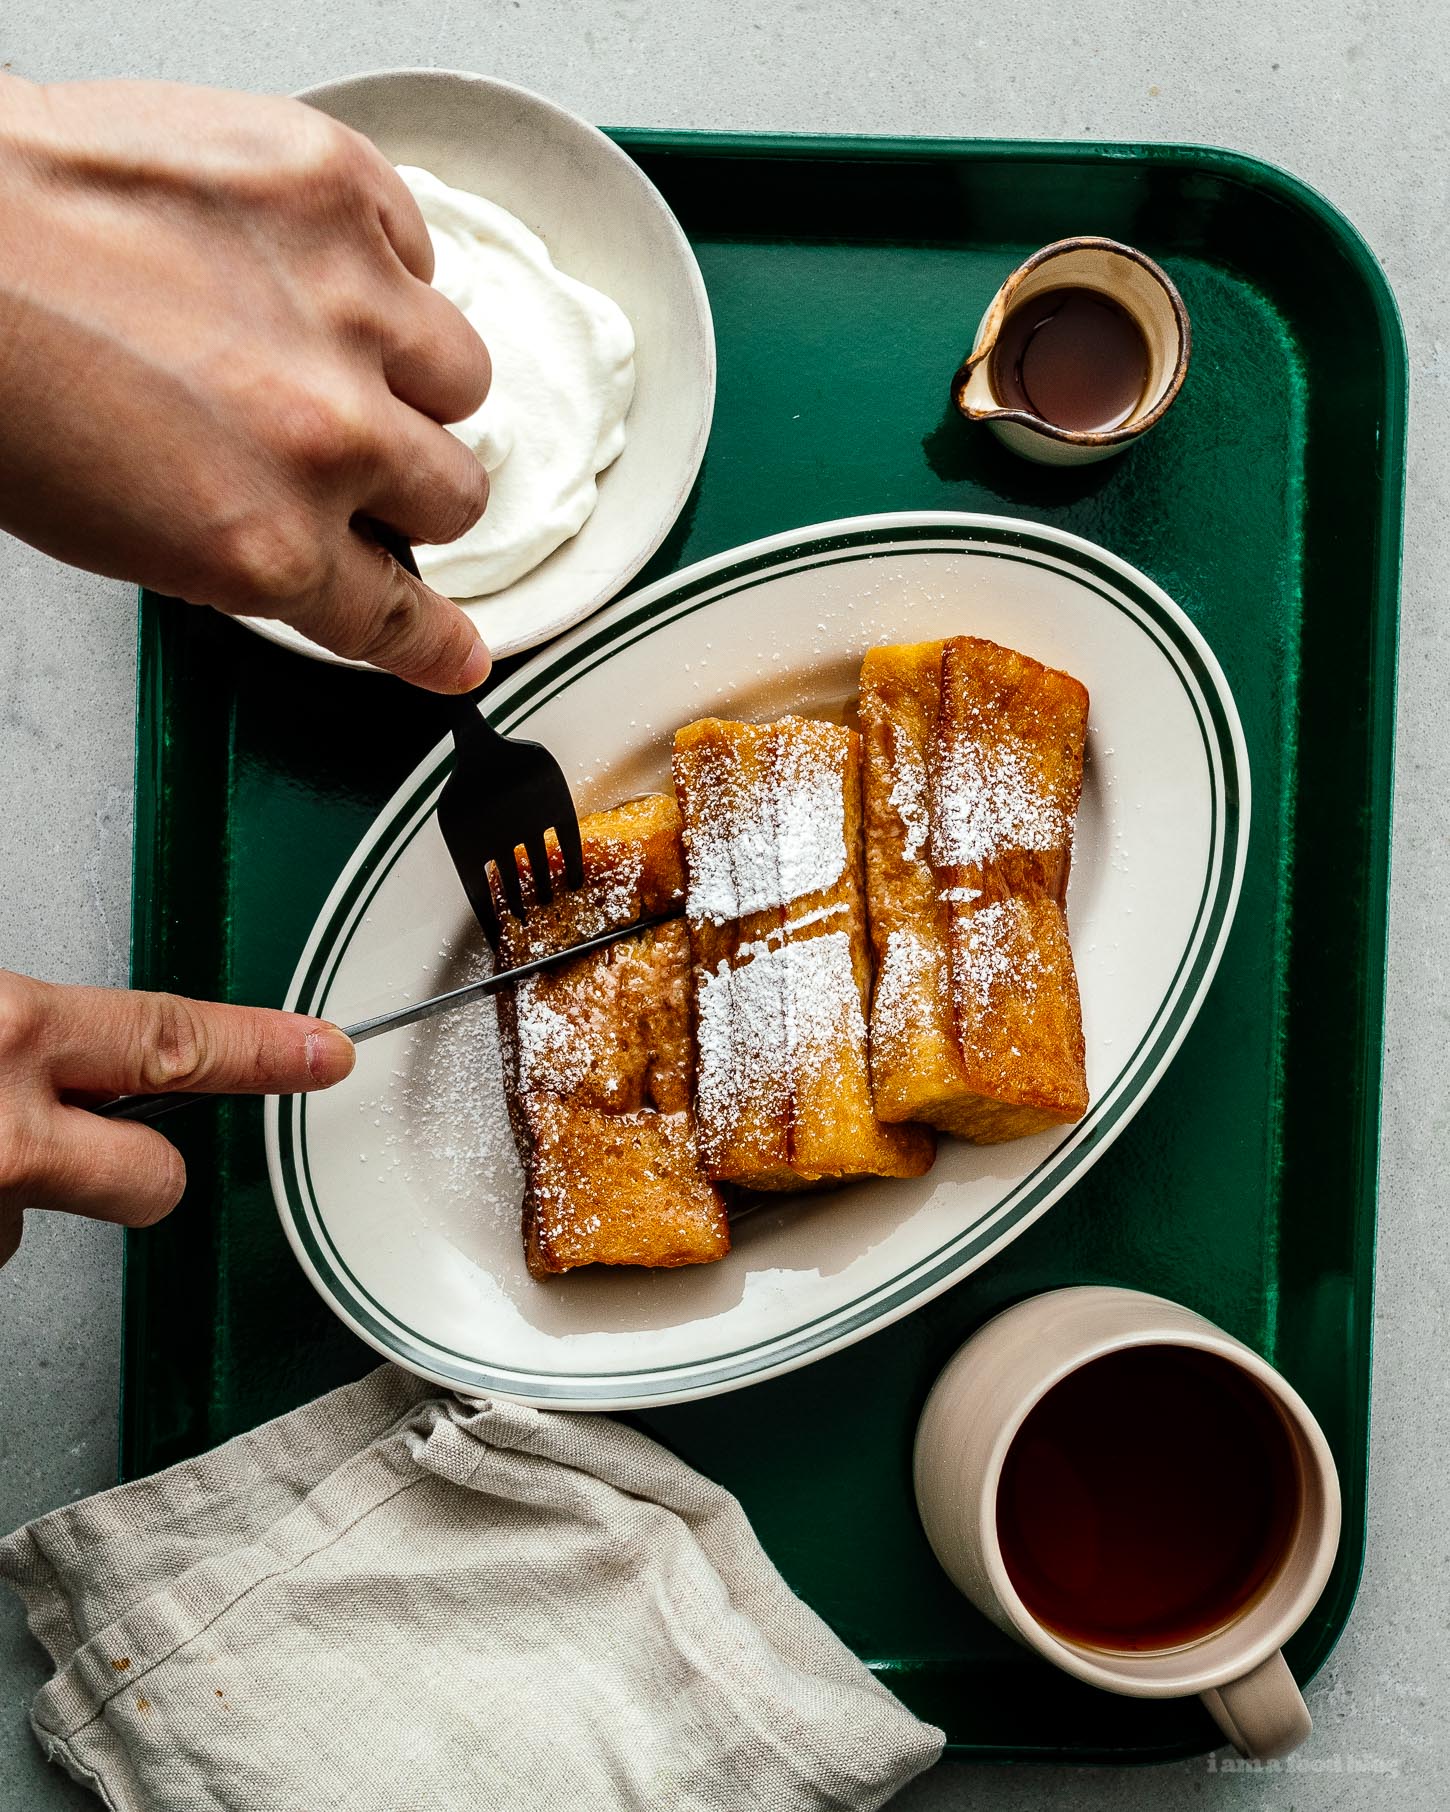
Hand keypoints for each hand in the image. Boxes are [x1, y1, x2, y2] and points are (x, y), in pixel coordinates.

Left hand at [0, 75, 491, 691]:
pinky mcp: (333, 187)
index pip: (394, 615)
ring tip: (319, 337)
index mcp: (264, 544)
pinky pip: (419, 248)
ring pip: (462, 377)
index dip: (434, 638)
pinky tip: (295, 257)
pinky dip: (377, 260)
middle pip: (456, 495)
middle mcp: (325, 438)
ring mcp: (345, 306)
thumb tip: (329, 557)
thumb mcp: (123, 531)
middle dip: (407, 481)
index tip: (457, 651)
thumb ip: (255, 553)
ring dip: (411, 372)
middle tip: (346, 442)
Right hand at [0, 970, 354, 1267]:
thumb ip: (36, 1026)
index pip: (178, 1041)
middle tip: (86, 1141)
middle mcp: (10, 1129)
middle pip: (155, 1176)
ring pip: (52, 1211)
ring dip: (20, 1184)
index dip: (261, 1051)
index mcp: (17, 1032)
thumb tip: (78, 1036)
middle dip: (144, 1170)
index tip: (325, 1054)